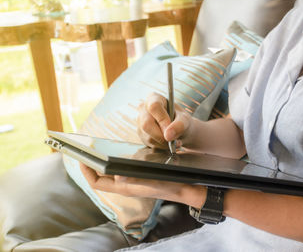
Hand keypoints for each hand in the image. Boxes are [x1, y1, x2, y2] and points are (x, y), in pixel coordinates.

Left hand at [79, 162, 205, 207]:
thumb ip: (134, 179)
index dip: (87, 172)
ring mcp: (132, 181)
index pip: (98, 183)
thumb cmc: (170, 183)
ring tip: (99, 150)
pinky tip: (120, 152)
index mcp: (125, 187)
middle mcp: (126, 185)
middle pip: (101, 178)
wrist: (186, 187)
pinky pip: (121, 170)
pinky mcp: (139, 177)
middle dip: (92, 166)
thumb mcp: (152, 180)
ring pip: (111, 174)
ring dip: (102, 164)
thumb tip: (116, 177)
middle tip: (87, 151)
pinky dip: (116, 162)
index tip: (81, 158)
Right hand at [137, 92, 192, 148]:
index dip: (162, 119)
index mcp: (154, 98)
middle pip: (146, 124)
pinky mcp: (141, 133)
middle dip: (162, 135)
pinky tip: (167, 142)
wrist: (180, 130)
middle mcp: (143, 108)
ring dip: (164, 143)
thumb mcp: (185, 120)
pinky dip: (161, 146)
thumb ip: (179, 125)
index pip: (154, 107)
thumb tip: (168, 135)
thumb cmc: (181, 120)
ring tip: (174, 141)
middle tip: (174, 140)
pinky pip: (149, 144)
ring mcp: (140, 121)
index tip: (170, 129)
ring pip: (148, 136)